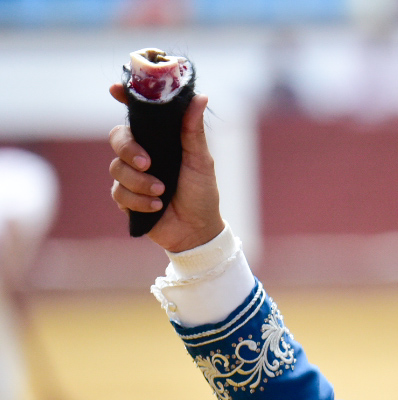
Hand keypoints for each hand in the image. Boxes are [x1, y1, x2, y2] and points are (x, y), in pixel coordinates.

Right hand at [107, 83, 224, 252]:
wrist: (197, 230)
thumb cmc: (201, 192)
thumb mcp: (200, 160)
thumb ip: (193, 130)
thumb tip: (200, 96)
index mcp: (159, 140)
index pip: (137, 114)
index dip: (124, 98)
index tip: (115, 89)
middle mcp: (142, 153)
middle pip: (117, 138)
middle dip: (129, 150)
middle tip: (148, 164)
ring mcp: (131, 175)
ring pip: (117, 168)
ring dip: (140, 182)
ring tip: (162, 192)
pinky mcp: (126, 197)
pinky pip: (119, 192)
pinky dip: (139, 200)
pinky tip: (156, 206)